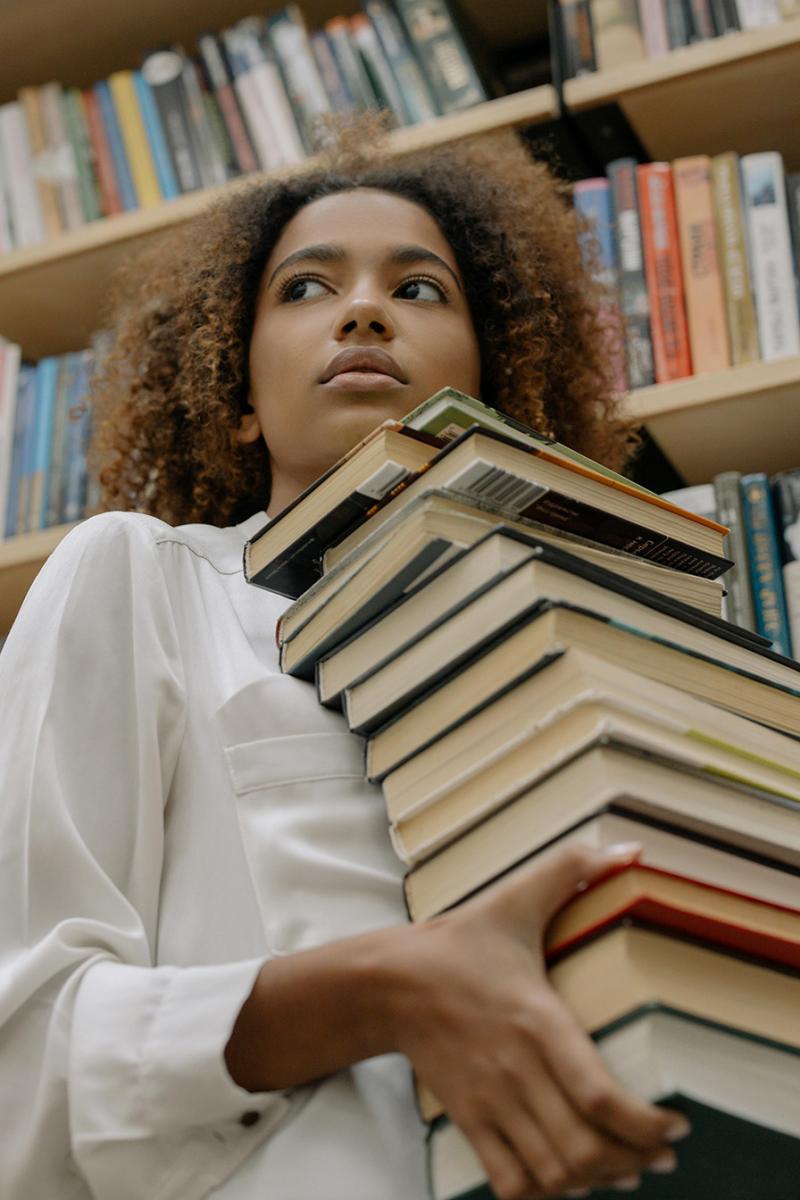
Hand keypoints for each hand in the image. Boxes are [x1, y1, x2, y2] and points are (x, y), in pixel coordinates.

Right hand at [384, 842, 689, 1198]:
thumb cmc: (460, 942)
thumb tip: (630, 850)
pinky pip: (511, 1182)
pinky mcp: (469, 1119)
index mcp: (536, 1019)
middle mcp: (516, 1070)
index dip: (644, 1126)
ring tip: (625, 1170)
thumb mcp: (514, 899)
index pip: (598, 1095)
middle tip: (660, 1156)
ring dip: (595, 1181)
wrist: (389, 982)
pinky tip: (568, 1181)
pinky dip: (545, 1194)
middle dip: (633, 1163)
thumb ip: (570, 870)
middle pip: (584, 1148)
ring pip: (553, 1174)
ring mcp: (490, 1101)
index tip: (675, 1128)